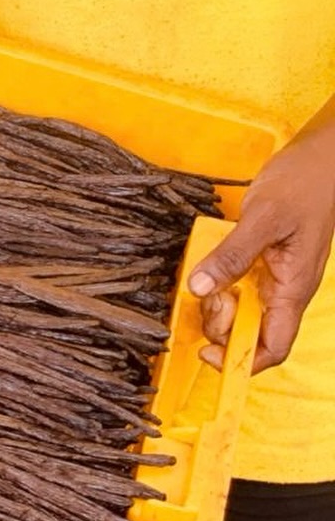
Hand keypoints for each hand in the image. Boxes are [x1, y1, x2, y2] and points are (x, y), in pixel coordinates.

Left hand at [188, 121, 334, 372]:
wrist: (321, 159)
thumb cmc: (304, 184)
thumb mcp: (264, 217)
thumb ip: (232, 254)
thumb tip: (199, 289)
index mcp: (294, 289)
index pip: (273, 347)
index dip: (240, 361)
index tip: (206, 353)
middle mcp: (285, 288)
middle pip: (250, 331)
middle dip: (220, 323)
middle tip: (202, 291)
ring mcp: (276, 274)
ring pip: (242, 306)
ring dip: (217, 299)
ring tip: (205, 271)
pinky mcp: (265, 257)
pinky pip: (239, 280)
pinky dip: (220, 277)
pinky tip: (209, 259)